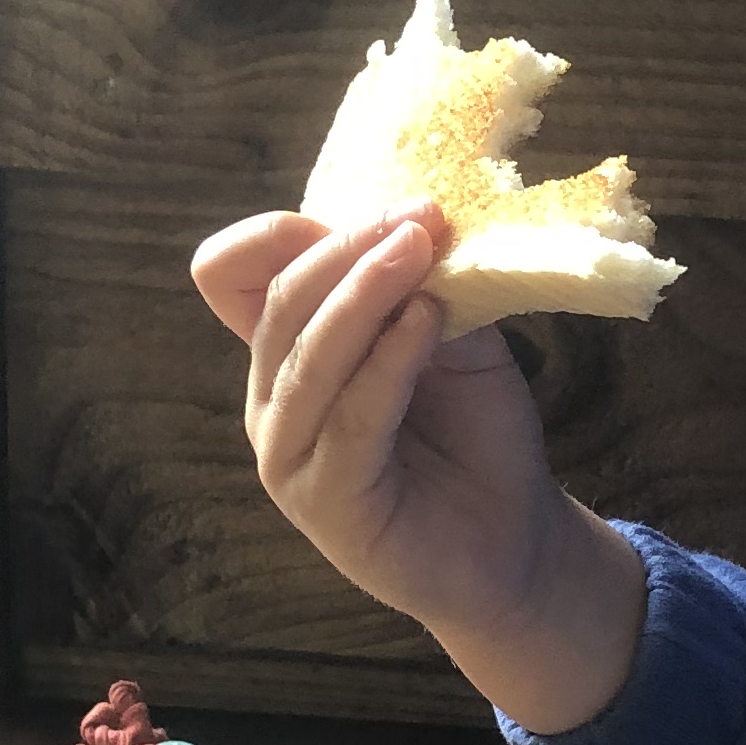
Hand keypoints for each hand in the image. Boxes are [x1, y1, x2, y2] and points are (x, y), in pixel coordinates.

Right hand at [190, 207, 642, 732]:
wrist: (515, 540)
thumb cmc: (475, 434)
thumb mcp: (448, 336)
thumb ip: (416, 285)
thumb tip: (413, 215)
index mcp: (284, 353)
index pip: (230, 273)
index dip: (281, 231)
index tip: (375, 204)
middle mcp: (271, 400)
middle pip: (277, 301)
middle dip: (344, 245)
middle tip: (417, 215)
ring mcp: (288, 455)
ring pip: (305, 353)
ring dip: (363, 290)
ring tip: (420, 247)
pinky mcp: (325, 500)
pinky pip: (349, 414)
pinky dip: (388, 359)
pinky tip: (428, 319)